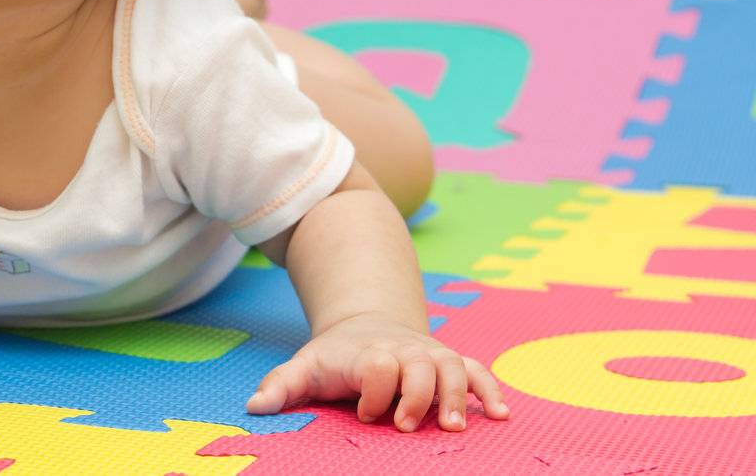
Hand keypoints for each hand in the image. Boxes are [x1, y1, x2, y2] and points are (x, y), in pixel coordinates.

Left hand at [245, 313, 510, 431]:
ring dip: (459, 395)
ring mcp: (431, 355)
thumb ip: (281, 385)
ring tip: (456, 427)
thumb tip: (254, 407)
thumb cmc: (335, 358)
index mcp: (369, 353)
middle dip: (417, 394)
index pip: (378, 364)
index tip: (366, 414)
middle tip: (407, 425)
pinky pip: (478, 370)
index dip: (375, 390)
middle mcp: (405, 351)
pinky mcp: (450, 362)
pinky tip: (501, 415)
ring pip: (455, 366)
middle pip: (420, 364)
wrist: (366, 327)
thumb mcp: (304, 367)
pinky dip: (491, 390)